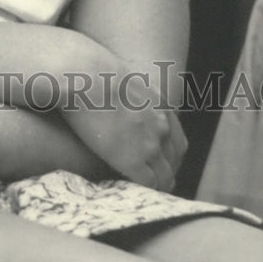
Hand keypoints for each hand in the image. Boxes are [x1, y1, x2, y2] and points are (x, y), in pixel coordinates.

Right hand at [59, 54, 187, 191]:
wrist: (86, 75)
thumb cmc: (93, 69)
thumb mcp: (122, 74)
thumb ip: (128, 88)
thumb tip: (114, 85)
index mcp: (160, 105)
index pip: (176, 138)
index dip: (169, 153)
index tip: (160, 160)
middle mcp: (161, 126)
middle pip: (174, 159)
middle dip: (167, 170)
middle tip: (157, 180)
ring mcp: (149, 144)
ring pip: (164, 176)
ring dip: (158, 185)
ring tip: (148, 192)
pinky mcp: (132, 160)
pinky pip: (148, 184)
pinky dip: (145, 190)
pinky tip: (134, 191)